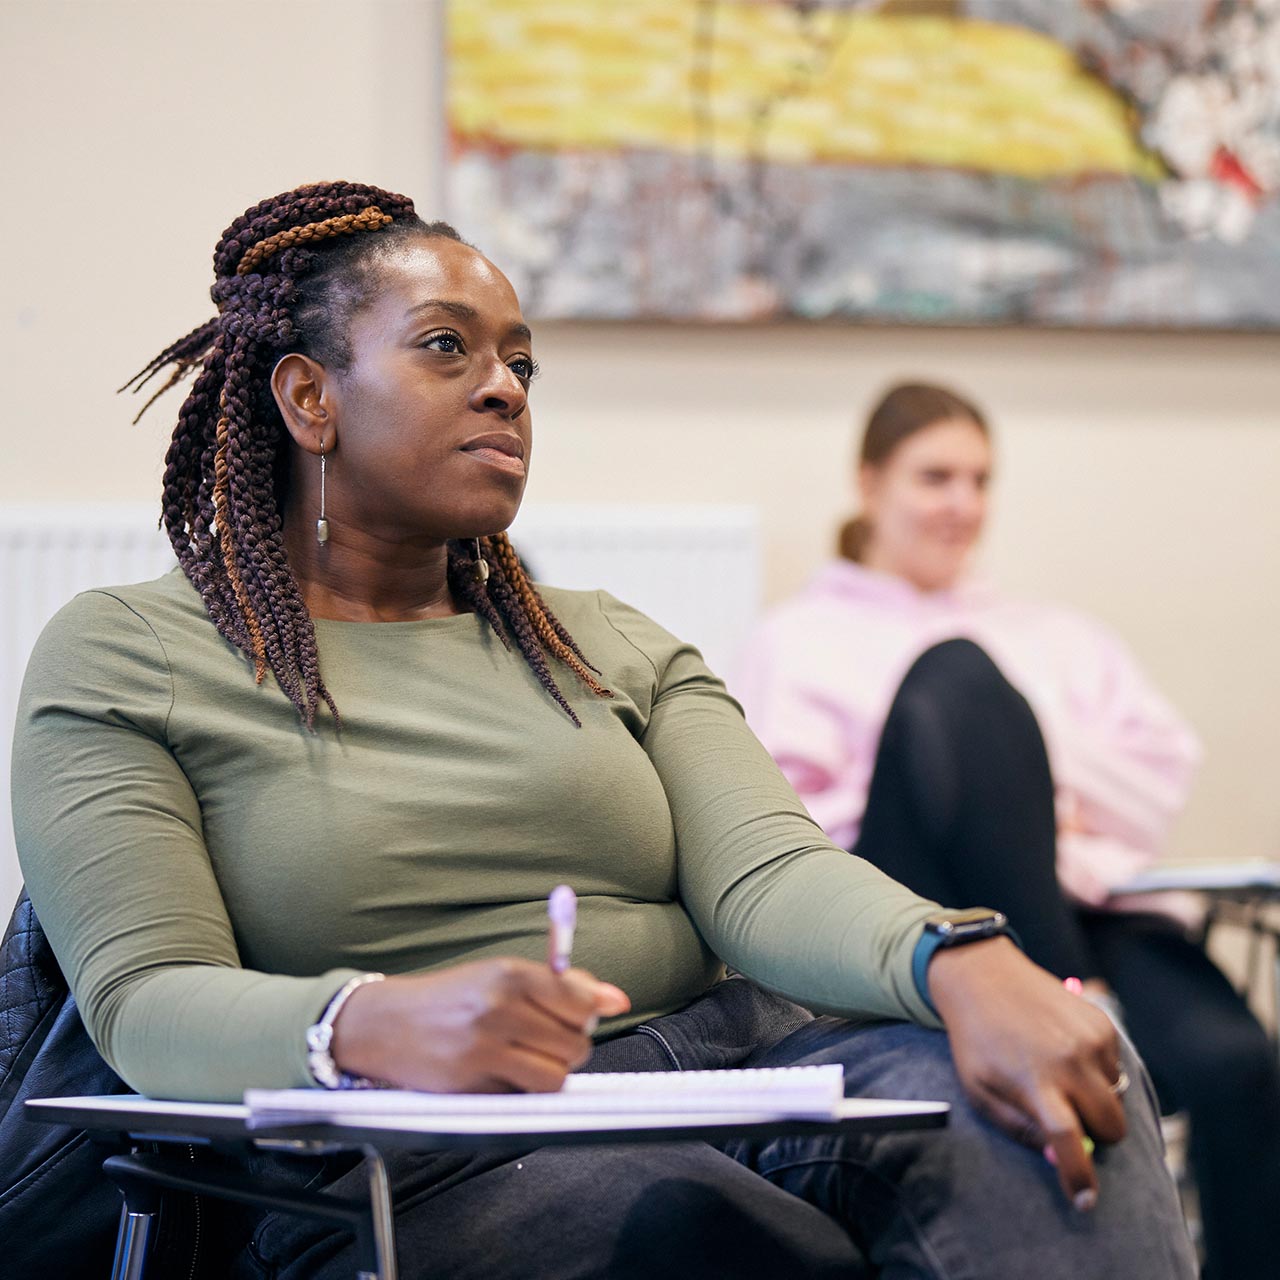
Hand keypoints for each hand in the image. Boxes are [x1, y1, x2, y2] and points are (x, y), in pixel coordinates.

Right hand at [329, 958, 630, 1092]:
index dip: (592, 1012)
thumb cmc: (450, 998)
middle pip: (574, 1043)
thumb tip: (617, 1000)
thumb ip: (559, 987)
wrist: (384, 1023)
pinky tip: (502, 1074)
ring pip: (555, 1077)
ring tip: (528, 1059)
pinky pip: (523, 1098)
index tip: (591, 1014)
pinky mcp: (470, 1085)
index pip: (579, 1000)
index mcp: (509, 974)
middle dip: (570, 1046)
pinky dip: (521, 1091)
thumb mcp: (500, 976)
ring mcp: (484, 1049)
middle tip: (547, 1039)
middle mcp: (499, 1009)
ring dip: (550, 1073)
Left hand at [927, 937, 1126, 1210]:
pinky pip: (1116, 1068)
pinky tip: (1065, 1052)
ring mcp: (1089, 1040)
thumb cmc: (978, 1040)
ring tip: (1058, 1076)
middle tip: (1067, 1119)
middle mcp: (1068, 1062)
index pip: (1068, 1141)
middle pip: (1112, 1127)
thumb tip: (1061, 1159)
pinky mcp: (1102, 1023)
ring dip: (1097, 1100)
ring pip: (1118, 1098)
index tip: (1085, 1201)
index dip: (1080, 1177)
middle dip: (1097, 1135)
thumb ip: (1021, 1128)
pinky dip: (1099, 1071)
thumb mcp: (981, 1090)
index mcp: (1034, 1082)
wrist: (982, 976)